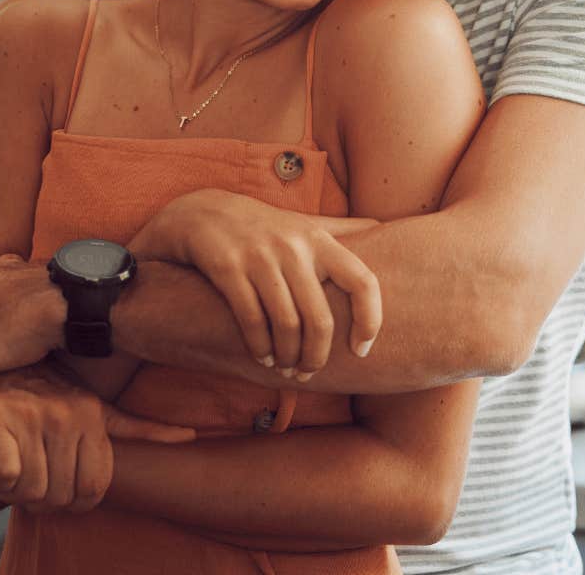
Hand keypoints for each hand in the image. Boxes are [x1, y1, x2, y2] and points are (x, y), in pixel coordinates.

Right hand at [0, 363, 193, 514]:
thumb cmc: (34, 391)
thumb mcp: (89, 403)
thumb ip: (133, 426)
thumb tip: (191, 436)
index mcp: (91, 414)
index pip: (96, 488)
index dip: (74, 503)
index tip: (56, 493)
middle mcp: (65, 415)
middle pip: (61, 497)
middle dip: (41, 502)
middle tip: (25, 482)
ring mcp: (29, 417)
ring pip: (32, 491)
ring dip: (13, 493)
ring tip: (7, 469)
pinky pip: (5, 477)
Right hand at [135, 188, 383, 376]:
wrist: (201, 212)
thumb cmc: (263, 227)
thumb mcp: (304, 223)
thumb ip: (342, 229)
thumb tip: (383, 228)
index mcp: (320, 240)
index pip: (362, 281)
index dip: (370, 320)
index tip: (361, 350)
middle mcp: (294, 247)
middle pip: (320, 318)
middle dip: (316, 356)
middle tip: (309, 372)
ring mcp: (260, 256)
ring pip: (286, 324)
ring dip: (286, 357)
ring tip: (284, 368)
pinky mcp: (228, 267)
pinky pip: (251, 319)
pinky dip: (259, 347)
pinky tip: (261, 357)